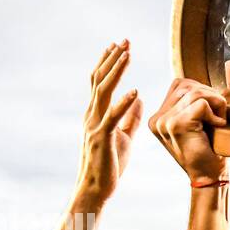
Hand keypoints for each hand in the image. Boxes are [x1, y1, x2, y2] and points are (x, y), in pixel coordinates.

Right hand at [76, 40, 143, 204]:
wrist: (96, 188)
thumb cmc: (109, 164)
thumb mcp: (123, 136)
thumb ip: (129, 116)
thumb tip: (138, 97)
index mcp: (95, 113)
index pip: (99, 82)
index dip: (108, 63)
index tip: (119, 46)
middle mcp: (90, 115)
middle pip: (99, 80)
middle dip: (112, 59)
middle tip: (125, 41)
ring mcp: (94, 126)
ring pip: (103, 92)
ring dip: (116, 72)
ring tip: (127, 55)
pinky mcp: (102, 139)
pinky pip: (112, 117)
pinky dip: (123, 103)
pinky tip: (134, 91)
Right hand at [149, 78, 229, 184]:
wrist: (210, 178)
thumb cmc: (212, 151)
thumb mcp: (213, 116)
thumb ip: (221, 91)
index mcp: (160, 115)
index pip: (181, 83)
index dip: (203, 92)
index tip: (211, 115)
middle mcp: (157, 117)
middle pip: (187, 84)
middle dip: (210, 96)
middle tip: (218, 118)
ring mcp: (163, 121)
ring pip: (195, 92)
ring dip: (216, 104)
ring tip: (219, 122)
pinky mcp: (175, 125)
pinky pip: (201, 103)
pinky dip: (216, 112)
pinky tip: (217, 127)